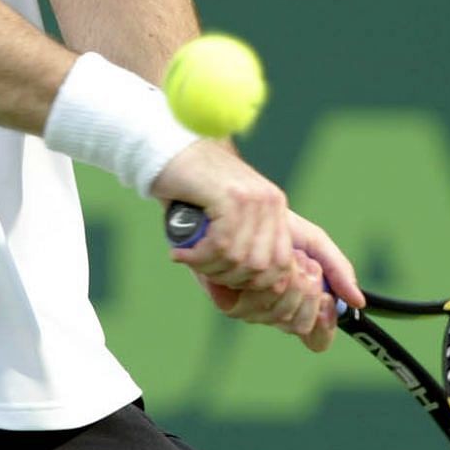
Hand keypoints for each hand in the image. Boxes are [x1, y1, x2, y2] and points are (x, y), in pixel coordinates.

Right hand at [149, 140, 292, 290]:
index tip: (233, 290)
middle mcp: (270, 201)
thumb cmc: (187, 190)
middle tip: (204, 270)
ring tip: (189, 258)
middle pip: (264, 268)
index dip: (260, 286)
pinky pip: (222, 245)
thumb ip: (234, 250)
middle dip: (232, 279)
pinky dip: (200, 257)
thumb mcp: (220, 220)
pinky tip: (181, 253)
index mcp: (274, 207)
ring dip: (210, 268)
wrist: (164, 149)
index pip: (285, 264)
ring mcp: (253, 197)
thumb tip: (236, 300)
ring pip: (241, 259)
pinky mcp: (229, 196)